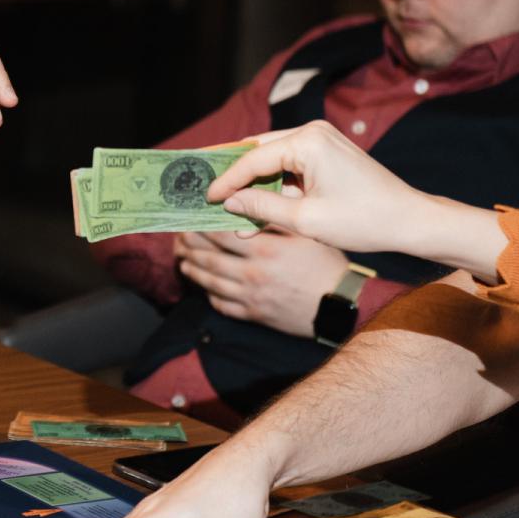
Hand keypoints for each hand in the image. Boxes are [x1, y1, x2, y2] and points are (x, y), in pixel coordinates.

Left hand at [174, 228, 347, 336]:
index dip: (200, 226)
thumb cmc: (325, 263)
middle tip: (178, 237)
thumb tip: (244, 202)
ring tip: (183, 259)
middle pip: (209, 258)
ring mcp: (251, 297)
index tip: (189, 217)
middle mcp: (252, 274)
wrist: (341, 305)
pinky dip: (209, 294)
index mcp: (263, 250)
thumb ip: (272, 217)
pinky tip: (204, 286)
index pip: (219, 235)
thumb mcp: (303, 233)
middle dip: (189, 247)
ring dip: (193, 269)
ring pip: (210, 282)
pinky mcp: (254, 314)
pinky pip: (223, 305)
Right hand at [207, 122, 434, 256]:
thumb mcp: (305, 221)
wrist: (409, 219)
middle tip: (208, 193)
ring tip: (233, 209)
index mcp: (308, 142)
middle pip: (259, 152)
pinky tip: (261, 208)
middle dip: (236, 178)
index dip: (227, 182)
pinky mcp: (328, 152)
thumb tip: (230, 203)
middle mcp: (313, 132)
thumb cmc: (363, 220)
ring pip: (273, 160)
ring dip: (256, 186)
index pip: (253, 159)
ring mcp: (322, 140)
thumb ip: (262, 209)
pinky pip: (291, 166)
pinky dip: (276, 186)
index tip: (205, 199)